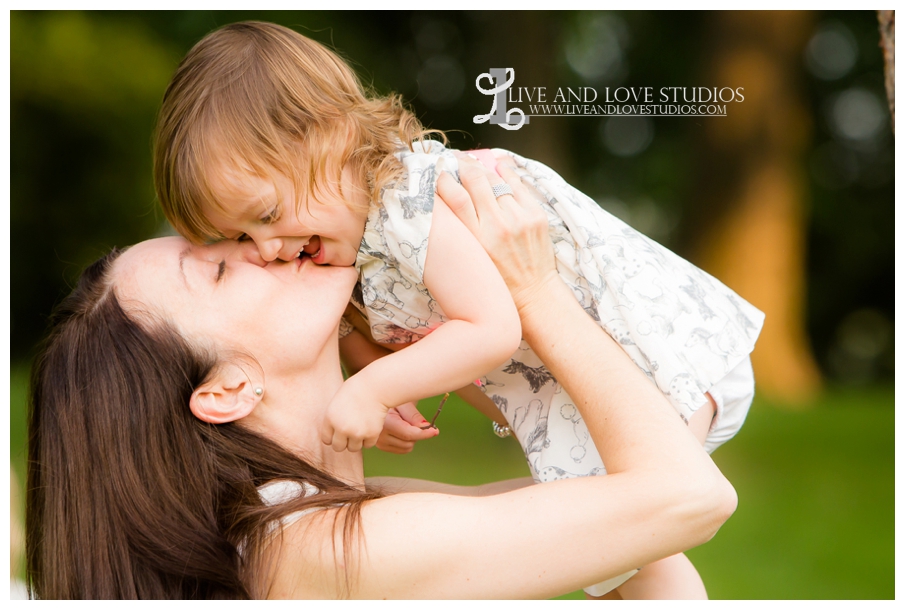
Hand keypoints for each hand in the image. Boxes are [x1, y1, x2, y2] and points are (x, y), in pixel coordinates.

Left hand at [321, 377, 391, 451]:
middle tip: (351, 432)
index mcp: (330, 419)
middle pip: (338, 447)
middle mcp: (342, 428)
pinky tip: (371, 426)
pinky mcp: (371, 434)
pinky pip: (368, 444)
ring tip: (361, 428)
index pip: (327, 440)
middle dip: (344, 442)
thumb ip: (333, 419)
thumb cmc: (356, 389)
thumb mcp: (337, 402)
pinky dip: (370, 438)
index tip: (339, 431)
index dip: (333, 437)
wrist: (376, 386)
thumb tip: (335, 435)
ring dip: (357, 441)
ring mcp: (357, 433)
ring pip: (353, 448)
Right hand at [376, 402, 439, 453]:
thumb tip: (426, 426)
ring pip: (407, 447)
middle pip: (409, 442)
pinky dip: (406, 441)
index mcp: (384, 422)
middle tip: (412, 420)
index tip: (435, 431)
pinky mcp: (381, 446)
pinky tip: (401, 430)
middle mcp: (379, 435)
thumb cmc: (391, 401)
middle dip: (417, 433)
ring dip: (412, 438)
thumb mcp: (403, 404)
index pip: (408, 434)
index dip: (424, 433)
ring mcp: (379, 443)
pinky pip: (402, 449)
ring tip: (404, 423)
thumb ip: (413, 415)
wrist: (377, 403)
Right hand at [437, 153, 558, 312]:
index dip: (444, 181)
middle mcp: (498, 226)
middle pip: (476, 180)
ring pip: (497, 180)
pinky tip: (499, 166)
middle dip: (464, 166)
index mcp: (477, 239)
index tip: (440, 175)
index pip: (456, 198)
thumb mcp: (472, 258)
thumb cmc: (498, 280)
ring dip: (483, 170)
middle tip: (456, 162)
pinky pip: (518, 185)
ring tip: (474, 165)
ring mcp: (519, 218)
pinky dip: (507, 173)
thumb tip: (448, 201)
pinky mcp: (536, 215)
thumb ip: (462, 232)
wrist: (534, 293)